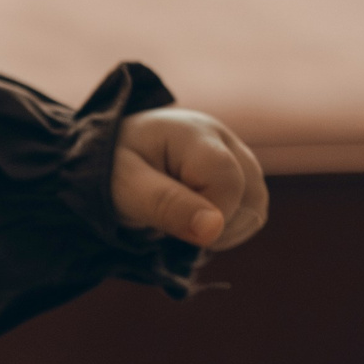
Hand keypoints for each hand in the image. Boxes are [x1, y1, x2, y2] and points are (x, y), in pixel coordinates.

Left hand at [112, 109, 267, 249]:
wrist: (107, 157)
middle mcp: (223, 139)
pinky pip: (251, 211)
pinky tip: (193, 223)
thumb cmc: (110, 168)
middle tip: (169, 224)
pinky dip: (227, 227)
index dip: (209, 214)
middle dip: (216, 224)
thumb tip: (213, 230)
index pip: (228, 181)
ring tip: (178, 223)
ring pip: (256, 206)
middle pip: (251, 195)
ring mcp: (235, 155)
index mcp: (193, 134)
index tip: (170, 223)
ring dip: (224, 229)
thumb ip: (165, 205)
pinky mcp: (238, 174)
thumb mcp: (124, 187)